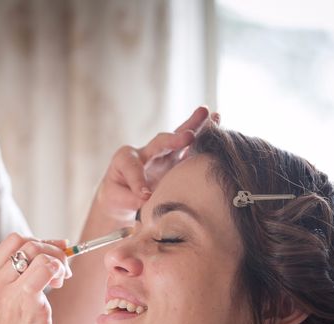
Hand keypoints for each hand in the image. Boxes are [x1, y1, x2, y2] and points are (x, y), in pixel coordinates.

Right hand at [0, 234, 70, 323]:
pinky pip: (47, 268)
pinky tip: (58, 286)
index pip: (13, 241)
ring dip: (57, 261)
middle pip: (27, 243)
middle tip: (61, 271)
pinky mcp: (26, 301)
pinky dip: (58, 271)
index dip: (39, 241)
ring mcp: (7, 291)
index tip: (55, 253)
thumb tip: (58, 246)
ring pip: (38, 252)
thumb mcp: (10, 300)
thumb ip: (24, 275)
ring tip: (59, 281)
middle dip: (52, 251)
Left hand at [95, 106, 215, 220]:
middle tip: (188, 136)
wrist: (123, 196)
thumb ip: (130, 198)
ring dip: (194, 127)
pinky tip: (217, 121)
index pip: (132, 165)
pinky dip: (204, 136)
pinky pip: (192, 149)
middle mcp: (147, 153)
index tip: (144, 196)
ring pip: (180, 140)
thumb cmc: (118, 196)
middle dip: (174, 140)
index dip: (137, 179)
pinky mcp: (178, 163)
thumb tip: (148, 199)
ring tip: (210, 114)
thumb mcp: (116, 198)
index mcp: (126, 159)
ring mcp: (165, 156)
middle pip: (161, 142)